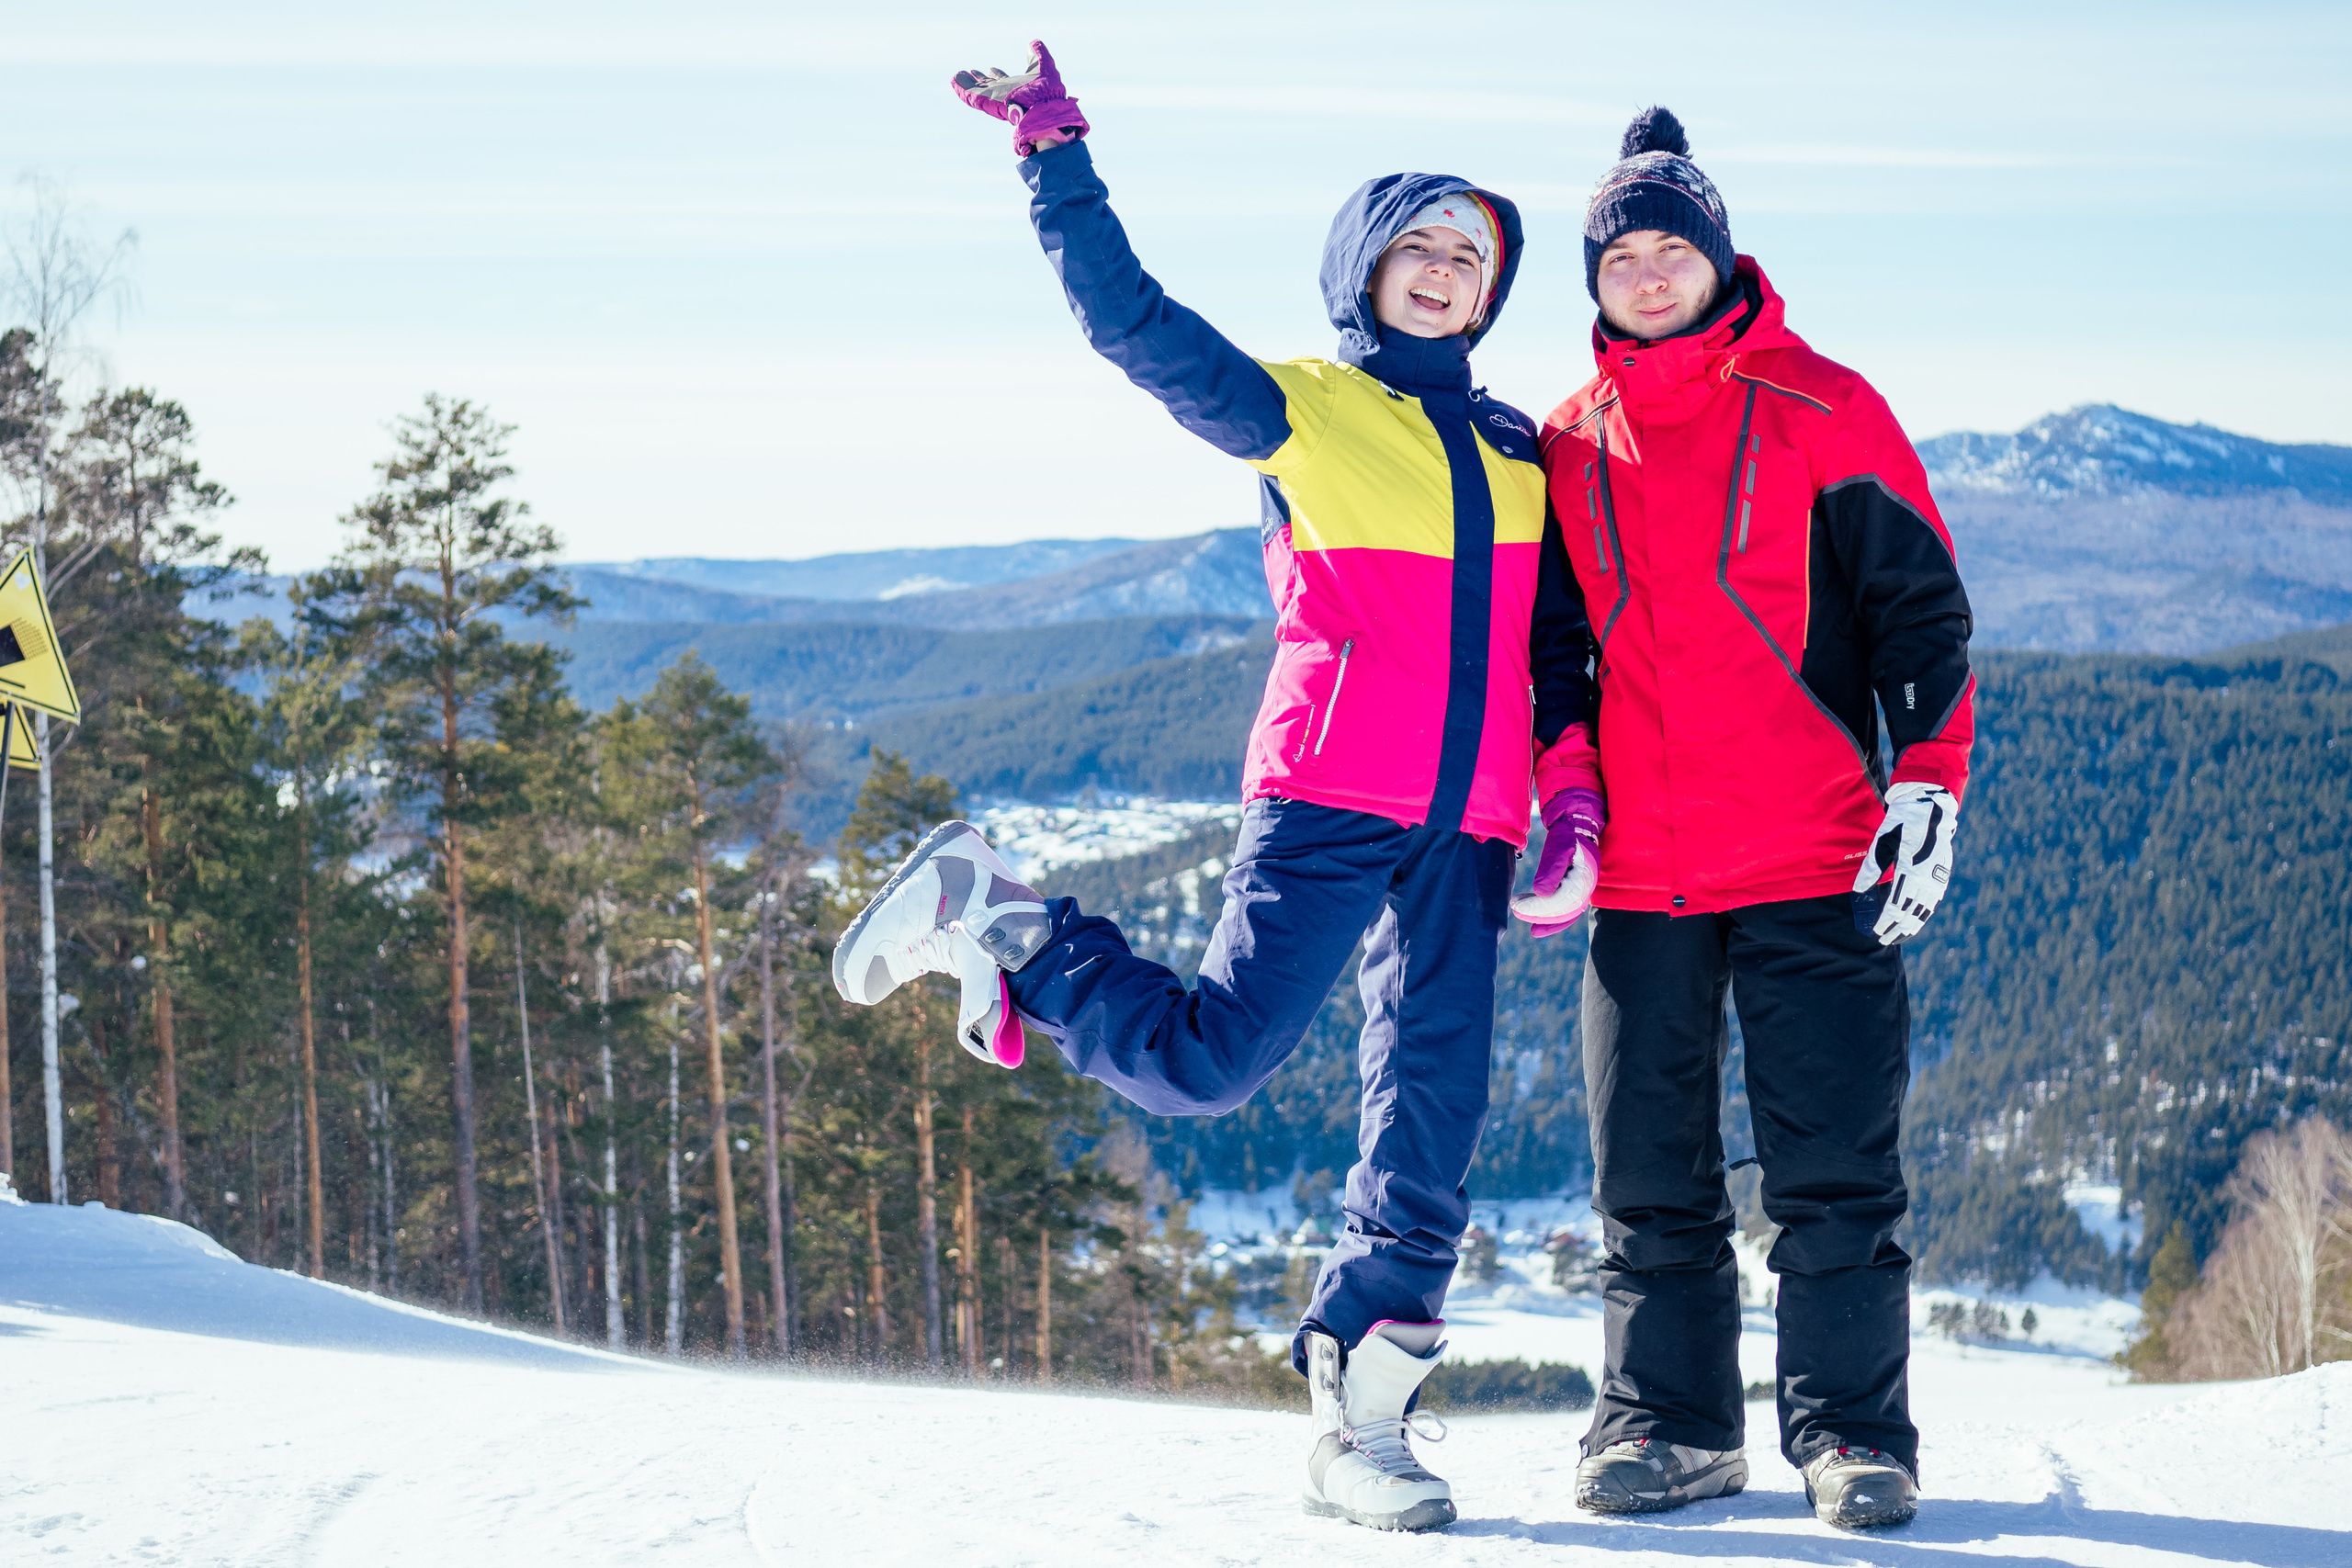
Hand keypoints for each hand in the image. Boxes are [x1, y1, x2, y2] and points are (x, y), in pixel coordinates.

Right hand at [950, 40, 1089, 156]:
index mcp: (1016, 87)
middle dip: (979, 80)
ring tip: (957, 75)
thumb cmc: (1047, 90)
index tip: (990, 69)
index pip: (1003, 81)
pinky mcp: (988, 101)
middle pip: (988, 86)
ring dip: (967, 83)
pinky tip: (954, 80)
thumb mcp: (1043, 65)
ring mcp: (995, 98)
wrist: (1045, 106)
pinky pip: (972, 95)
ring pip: (977, 91)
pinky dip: (962, 88)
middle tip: (970, 72)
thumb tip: (1033, 43)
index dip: (996, 75)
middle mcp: (1004, 94)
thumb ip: (1037, 54)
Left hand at [1510, 786, 1604, 935]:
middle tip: (1517, 912)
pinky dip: (1549, 915)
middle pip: (1563, 912)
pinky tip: (1533, 912)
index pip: (1560, 903)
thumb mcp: (1558, 847)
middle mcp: (1585, 889)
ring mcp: (1582, 890)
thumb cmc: (1567, 835)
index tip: (1519, 908)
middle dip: (1539, 916)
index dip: (1539, 909)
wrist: (1577, 825)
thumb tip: (1541, 894)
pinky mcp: (1575, 890)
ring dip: (1544, 919)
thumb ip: (1551, 869)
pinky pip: (1564, 909)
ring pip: (1565, 914)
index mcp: (1583, 879)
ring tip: (1522, 917)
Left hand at [1853, 782, 1956, 944]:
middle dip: (1898, 928)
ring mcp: (1937, 875)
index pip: (1897, 904)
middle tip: (1886, 940)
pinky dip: (1926, 911)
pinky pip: (1935, 898)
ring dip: (1914, 924)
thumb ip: (1872, 868)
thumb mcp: (1882, 842)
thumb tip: (1859, 890)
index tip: (1877, 931)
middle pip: (1912, 911)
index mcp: (1909, 868)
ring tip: (1902, 935)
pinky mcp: (1943, 872)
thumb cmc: (1901, 823)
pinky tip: (1918, 918)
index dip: (1887, 921)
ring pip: (1926, 908)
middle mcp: (1926, 875)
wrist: (1929, 808)